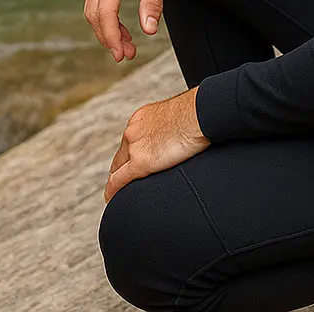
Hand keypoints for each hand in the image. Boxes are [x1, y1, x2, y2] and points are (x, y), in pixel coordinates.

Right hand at [85, 0, 175, 60]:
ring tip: (126, 45)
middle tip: (127, 55)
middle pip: (94, 14)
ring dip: (106, 29)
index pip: (105, 12)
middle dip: (108, 38)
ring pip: (93, 8)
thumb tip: (148, 31)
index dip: (112, 37)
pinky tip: (120, 27)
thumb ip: (153, 2)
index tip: (123, 55)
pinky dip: (106, 16)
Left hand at [104, 87, 209, 202]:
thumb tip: (183, 135)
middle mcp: (134, 130)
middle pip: (120, 156)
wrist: (201, 113)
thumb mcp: (179, 116)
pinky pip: (118, 181)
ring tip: (118, 196)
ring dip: (118, 182)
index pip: (130, 141)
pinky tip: (112, 200)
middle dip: (120, 170)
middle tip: (122, 185)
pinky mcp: (140, 162)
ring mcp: (134, 146)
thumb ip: (173, 127)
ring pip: (118, 169)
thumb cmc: (200, 112)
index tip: (131, 167)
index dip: (129, 156)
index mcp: (143, 118)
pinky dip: (113, 192)